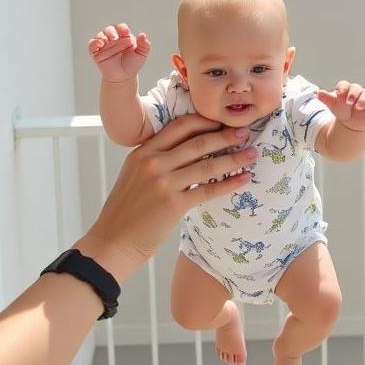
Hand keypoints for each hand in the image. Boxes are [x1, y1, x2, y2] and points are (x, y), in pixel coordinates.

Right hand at [80, 115, 256, 277]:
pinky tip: (243, 179)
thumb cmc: (125, 212)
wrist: (111, 243)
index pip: (179, 126)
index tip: (222, 121)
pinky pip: (208, 189)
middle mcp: (153, 162)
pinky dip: (229, 183)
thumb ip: (156, 159)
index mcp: (142, 151)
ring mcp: (163, 183)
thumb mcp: (134, 175)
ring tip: (252, 154)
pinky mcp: (173, 204)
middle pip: (198, 141)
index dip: (204, 121)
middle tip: (243, 132)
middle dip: (225, 135)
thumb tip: (187, 151)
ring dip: (234, 158)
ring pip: (207, 164)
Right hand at [88, 23, 150, 82]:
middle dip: (111, 31)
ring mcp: (104, 45)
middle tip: (114, 38)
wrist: (123, 78)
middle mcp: (113, 39)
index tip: (125, 32)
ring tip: (106, 41)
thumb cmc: (132, 65)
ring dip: (102, 36)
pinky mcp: (96, 52)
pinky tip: (99, 44)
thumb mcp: (141, 55)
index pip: (122, 28)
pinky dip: (94, 42)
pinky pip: (92, 44)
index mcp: (124, 37)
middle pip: (110, 29)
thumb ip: (144, 45)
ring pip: (100, 35)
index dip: (122, 28)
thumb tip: (142, 34)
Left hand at [317, 81, 364, 131]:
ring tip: (358, 107)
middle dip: (353, 94)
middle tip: (348, 102)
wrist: (351, 123)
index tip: (338, 93)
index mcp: (347, 90)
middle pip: (357, 88)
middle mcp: (358, 92)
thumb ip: (327, 99)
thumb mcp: (334, 106)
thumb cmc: (342, 110)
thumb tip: (319, 93)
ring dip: (364, 100)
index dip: (342, 88)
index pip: (345, 85)